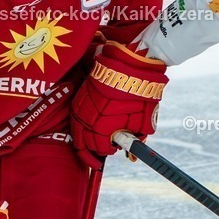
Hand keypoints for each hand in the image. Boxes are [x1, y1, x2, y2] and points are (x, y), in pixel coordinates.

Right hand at [70, 42, 167, 167]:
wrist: (128, 65)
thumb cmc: (138, 93)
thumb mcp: (144, 120)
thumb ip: (138, 138)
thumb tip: (135, 152)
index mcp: (103, 128)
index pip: (101, 149)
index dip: (108, 152)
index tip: (114, 150)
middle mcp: (88, 121)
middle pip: (85, 145)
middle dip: (94, 151)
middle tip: (102, 153)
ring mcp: (81, 109)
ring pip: (77, 134)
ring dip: (84, 142)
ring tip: (91, 147)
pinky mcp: (78, 99)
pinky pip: (75, 120)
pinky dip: (80, 128)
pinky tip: (87, 129)